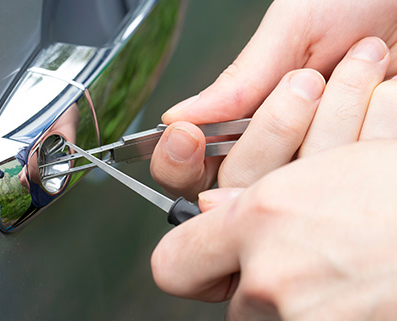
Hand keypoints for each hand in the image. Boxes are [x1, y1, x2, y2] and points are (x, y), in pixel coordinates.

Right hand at [151, 0, 396, 198]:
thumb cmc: (362, 0)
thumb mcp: (293, 27)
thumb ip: (238, 78)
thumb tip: (177, 115)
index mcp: (246, 116)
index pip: (192, 164)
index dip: (177, 161)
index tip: (185, 136)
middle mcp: (280, 148)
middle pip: (239, 186)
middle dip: (272, 131)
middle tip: (307, 82)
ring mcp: (322, 163)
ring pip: (298, 181)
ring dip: (332, 115)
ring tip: (360, 64)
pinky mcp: (362, 170)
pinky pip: (350, 174)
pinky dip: (369, 124)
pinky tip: (382, 90)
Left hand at [151, 141, 396, 319]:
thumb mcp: (324, 170)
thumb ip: (252, 204)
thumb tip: (209, 212)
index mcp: (259, 222)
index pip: (171, 266)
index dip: (187, 261)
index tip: (200, 258)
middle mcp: (270, 281)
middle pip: (230, 302)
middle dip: (256, 284)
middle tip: (302, 260)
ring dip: (293, 303)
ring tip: (341, 269)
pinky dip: (325, 310)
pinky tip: (357, 286)